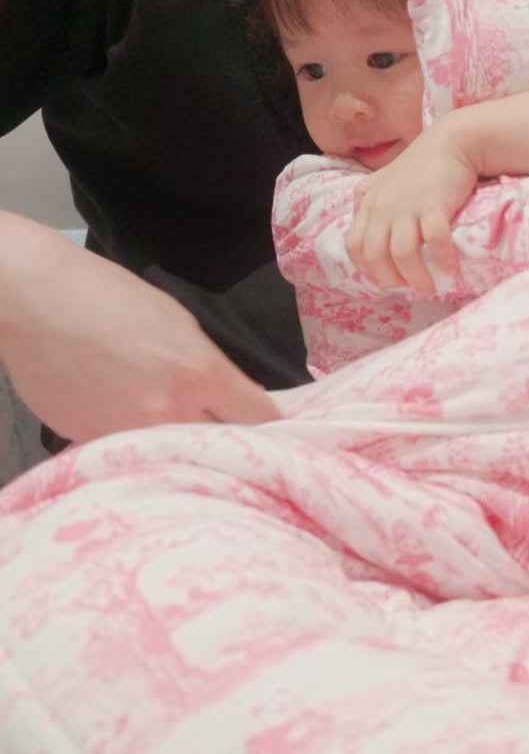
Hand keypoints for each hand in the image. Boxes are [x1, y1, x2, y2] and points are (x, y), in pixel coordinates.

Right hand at [0, 216, 279, 442]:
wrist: (34, 303)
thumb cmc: (110, 299)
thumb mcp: (180, 323)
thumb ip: (210, 367)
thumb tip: (229, 397)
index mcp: (200, 375)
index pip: (259, 417)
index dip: (269, 420)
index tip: (268, 420)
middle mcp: (169, 412)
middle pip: (220, 442)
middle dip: (225, 435)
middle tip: (223, 426)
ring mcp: (128, 434)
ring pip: (175, 454)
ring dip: (180, 444)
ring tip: (168, 423)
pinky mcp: (91, 444)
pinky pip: (130, 452)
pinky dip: (136, 442)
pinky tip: (123, 416)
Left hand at [344, 123, 476, 290]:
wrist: (452, 142)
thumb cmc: (421, 165)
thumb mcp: (384, 180)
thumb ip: (369, 201)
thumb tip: (363, 228)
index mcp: (369, 202)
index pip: (353, 245)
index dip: (366, 268)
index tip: (384, 277)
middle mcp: (383, 206)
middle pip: (374, 254)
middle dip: (388, 278)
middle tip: (407, 287)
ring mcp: (408, 206)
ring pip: (401, 253)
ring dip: (415, 276)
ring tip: (428, 286)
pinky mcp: (434, 205)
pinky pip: (434, 241)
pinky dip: (442, 259)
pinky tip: (451, 268)